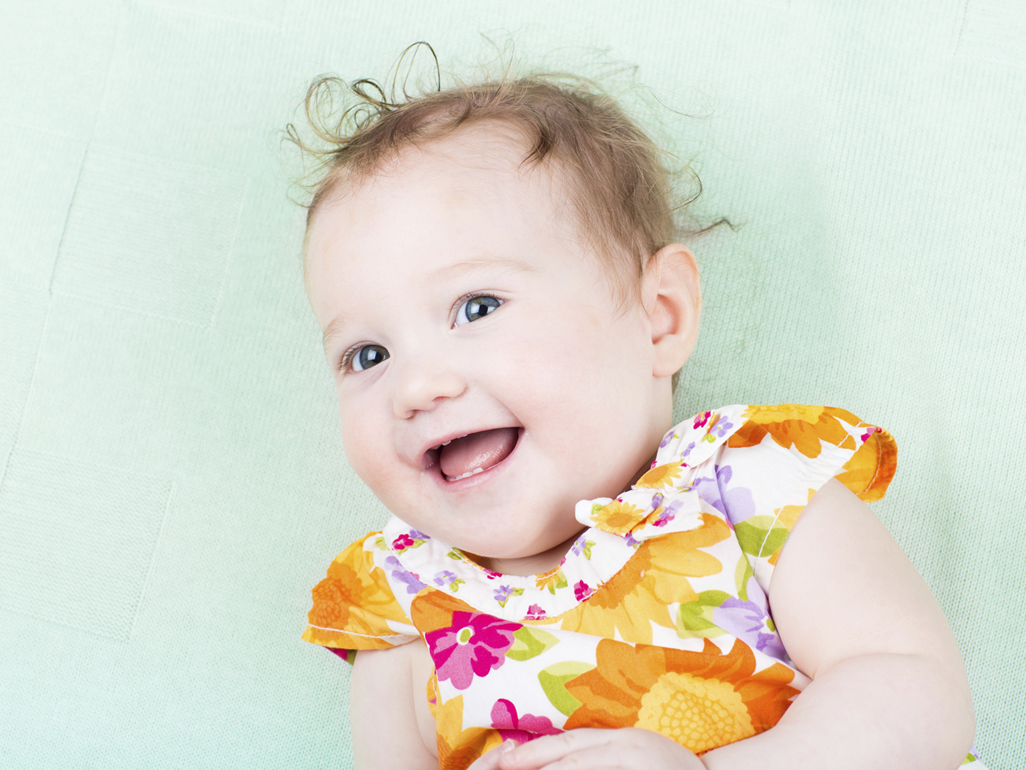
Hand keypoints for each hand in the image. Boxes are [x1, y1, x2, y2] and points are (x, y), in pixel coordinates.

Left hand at [468, 728, 706, 769]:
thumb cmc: (669, 766)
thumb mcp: (631, 749)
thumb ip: (598, 751)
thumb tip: (554, 757)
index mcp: (618, 738)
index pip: (566, 745)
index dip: (532, 752)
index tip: (501, 761)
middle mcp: (625, 748)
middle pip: (569, 759)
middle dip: (532, 765)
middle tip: (500, 769)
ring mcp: (635, 765)